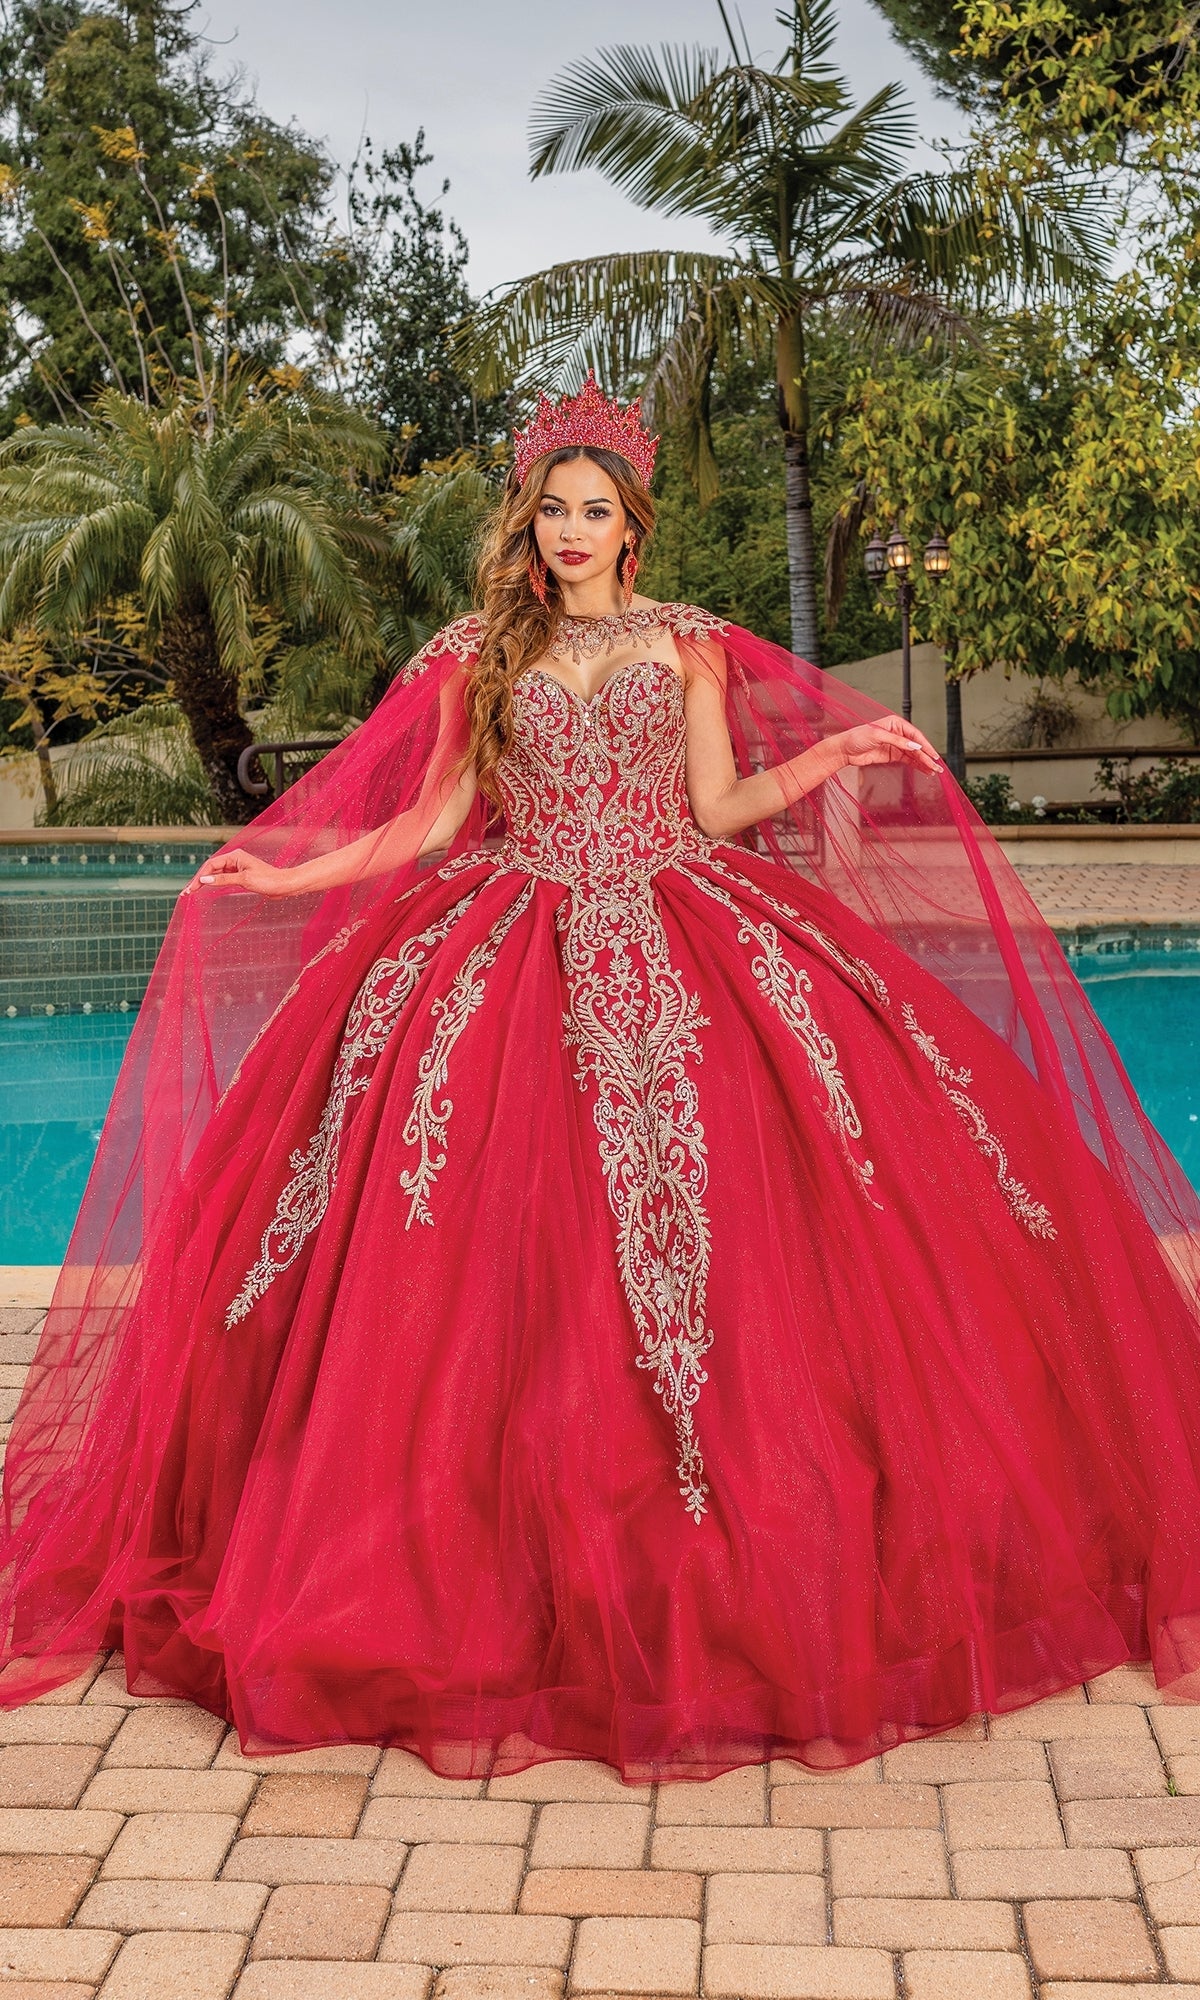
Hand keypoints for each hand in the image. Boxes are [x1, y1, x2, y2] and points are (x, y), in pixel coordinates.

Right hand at [186, 849, 308, 897]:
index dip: (198, 877)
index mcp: (235, 856)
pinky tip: (205, 889)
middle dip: (198, 880)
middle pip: (211, 869)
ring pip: (215, 873)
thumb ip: (223, 880)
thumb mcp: (244, 880)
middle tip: (186, 893)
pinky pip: (222, 878)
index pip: (210, 865)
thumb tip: (204, 880)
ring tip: (191, 893)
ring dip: (204, 882)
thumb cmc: (268, 880)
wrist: (284, 885)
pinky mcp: (241, 875)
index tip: (190, 889)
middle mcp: (234, 859)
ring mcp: (237, 867)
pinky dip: (213, 883)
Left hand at [831, 718, 942, 775]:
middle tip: (937, 767)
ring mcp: (896, 745)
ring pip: (914, 754)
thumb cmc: (857, 737)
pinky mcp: (892, 755)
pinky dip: (916, 766)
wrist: (844, 750)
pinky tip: (925, 771)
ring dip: (924, 763)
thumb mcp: (877, 736)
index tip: (933, 756)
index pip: (915, 734)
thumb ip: (897, 741)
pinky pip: (908, 760)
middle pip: (917, 745)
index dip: (926, 745)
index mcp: (896, 723)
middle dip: (927, 756)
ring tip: (934, 771)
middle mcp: (898, 733)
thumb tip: (915, 746)